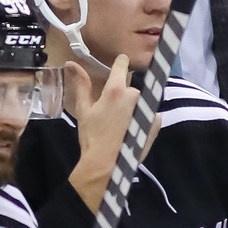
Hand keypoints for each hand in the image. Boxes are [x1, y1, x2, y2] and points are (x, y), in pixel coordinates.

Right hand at [65, 55, 143, 209]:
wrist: (107, 165)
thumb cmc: (92, 137)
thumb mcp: (83, 110)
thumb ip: (81, 84)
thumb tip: (71, 63)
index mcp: (116, 90)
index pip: (122, 65)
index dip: (120, 63)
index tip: (121, 62)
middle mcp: (135, 95)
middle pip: (130, 88)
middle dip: (123, 96)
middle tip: (112, 112)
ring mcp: (148, 108)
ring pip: (141, 101)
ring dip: (134, 107)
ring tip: (121, 124)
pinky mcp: (156, 122)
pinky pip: (150, 113)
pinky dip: (143, 118)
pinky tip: (132, 130)